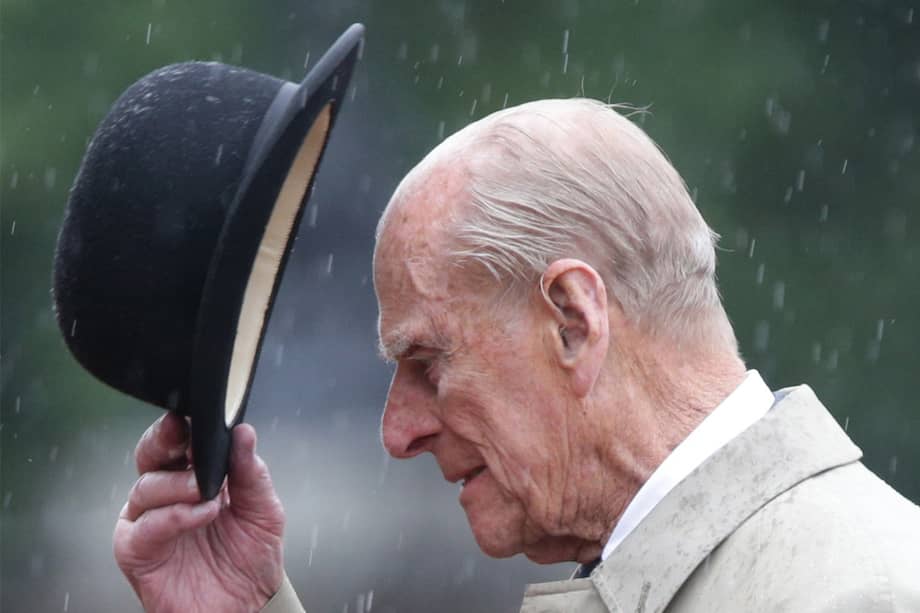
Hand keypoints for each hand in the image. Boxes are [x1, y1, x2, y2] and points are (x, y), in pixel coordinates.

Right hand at [114, 412, 285, 612]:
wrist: (246, 606)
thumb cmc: (250, 558)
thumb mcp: (264, 510)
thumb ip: (252, 472)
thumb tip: (244, 433)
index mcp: (193, 477)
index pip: (179, 441)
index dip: (185, 425)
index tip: (200, 414)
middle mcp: (166, 495)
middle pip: (150, 454)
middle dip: (164, 439)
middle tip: (185, 435)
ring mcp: (148, 521)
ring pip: (146, 486)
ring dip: (180, 484)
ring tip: (210, 495)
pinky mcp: (137, 552)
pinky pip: (144, 527)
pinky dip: (173, 516)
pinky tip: (200, 514)